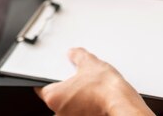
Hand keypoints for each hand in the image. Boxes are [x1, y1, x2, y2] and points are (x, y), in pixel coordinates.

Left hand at [35, 48, 152, 115]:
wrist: (121, 103)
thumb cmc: (104, 89)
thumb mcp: (89, 62)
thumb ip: (77, 56)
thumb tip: (74, 53)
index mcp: (53, 97)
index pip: (40, 88)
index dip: (46, 80)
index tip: (51, 76)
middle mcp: (59, 112)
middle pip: (55, 98)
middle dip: (65, 89)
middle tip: (76, 79)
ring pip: (68, 107)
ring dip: (75, 99)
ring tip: (88, 88)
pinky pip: (79, 113)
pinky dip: (84, 106)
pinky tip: (94, 98)